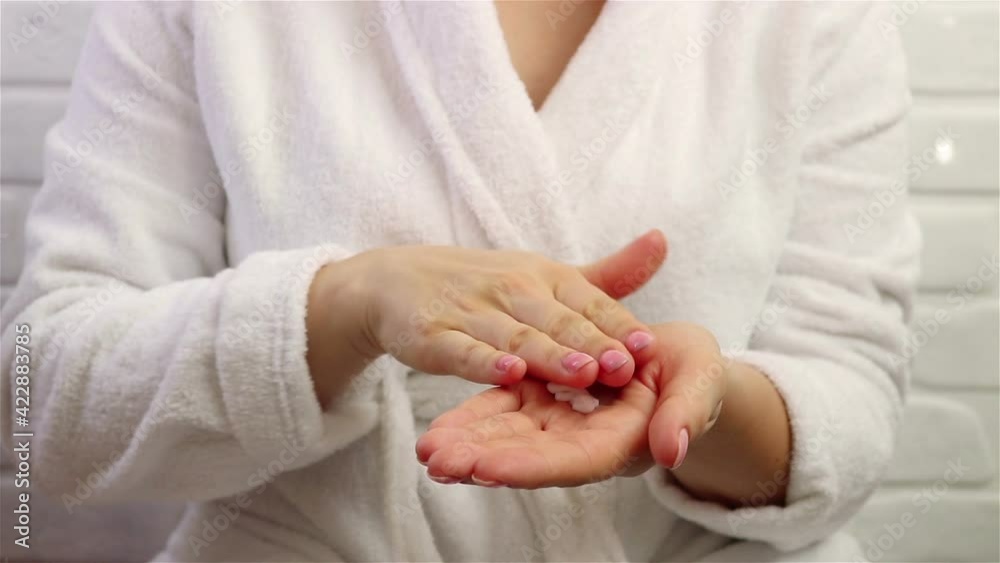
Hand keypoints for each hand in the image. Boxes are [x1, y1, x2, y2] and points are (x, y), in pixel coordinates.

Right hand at [324, 231, 666, 393]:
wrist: (395, 281)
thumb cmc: (485, 285)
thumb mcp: (546, 277)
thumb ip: (605, 276)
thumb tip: (663, 241)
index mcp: (545, 277)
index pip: (588, 302)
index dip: (617, 325)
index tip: (648, 346)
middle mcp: (512, 290)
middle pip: (558, 321)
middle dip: (592, 342)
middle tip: (624, 365)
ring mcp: (471, 312)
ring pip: (517, 338)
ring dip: (550, 355)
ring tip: (582, 372)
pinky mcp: (434, 335)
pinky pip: (463, 351)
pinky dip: (484, 362)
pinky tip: (508, 374)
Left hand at [415, 322, 729, 487]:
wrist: (678, 361)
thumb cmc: (694, 372)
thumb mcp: (699, 381)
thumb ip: (687, 413)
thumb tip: (672, 449)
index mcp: (623, 439)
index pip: (573, 460)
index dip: (531, 464)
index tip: (486, 468)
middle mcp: (585, 440)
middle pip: (531, 457)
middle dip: (484, 460)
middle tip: (437, 461)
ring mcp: (562, 423)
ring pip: (510, 438)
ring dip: (469, 446)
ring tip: (427, 451)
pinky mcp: (545, 403)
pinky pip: (505, 413)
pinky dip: (473, 422)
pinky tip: (438, 432)